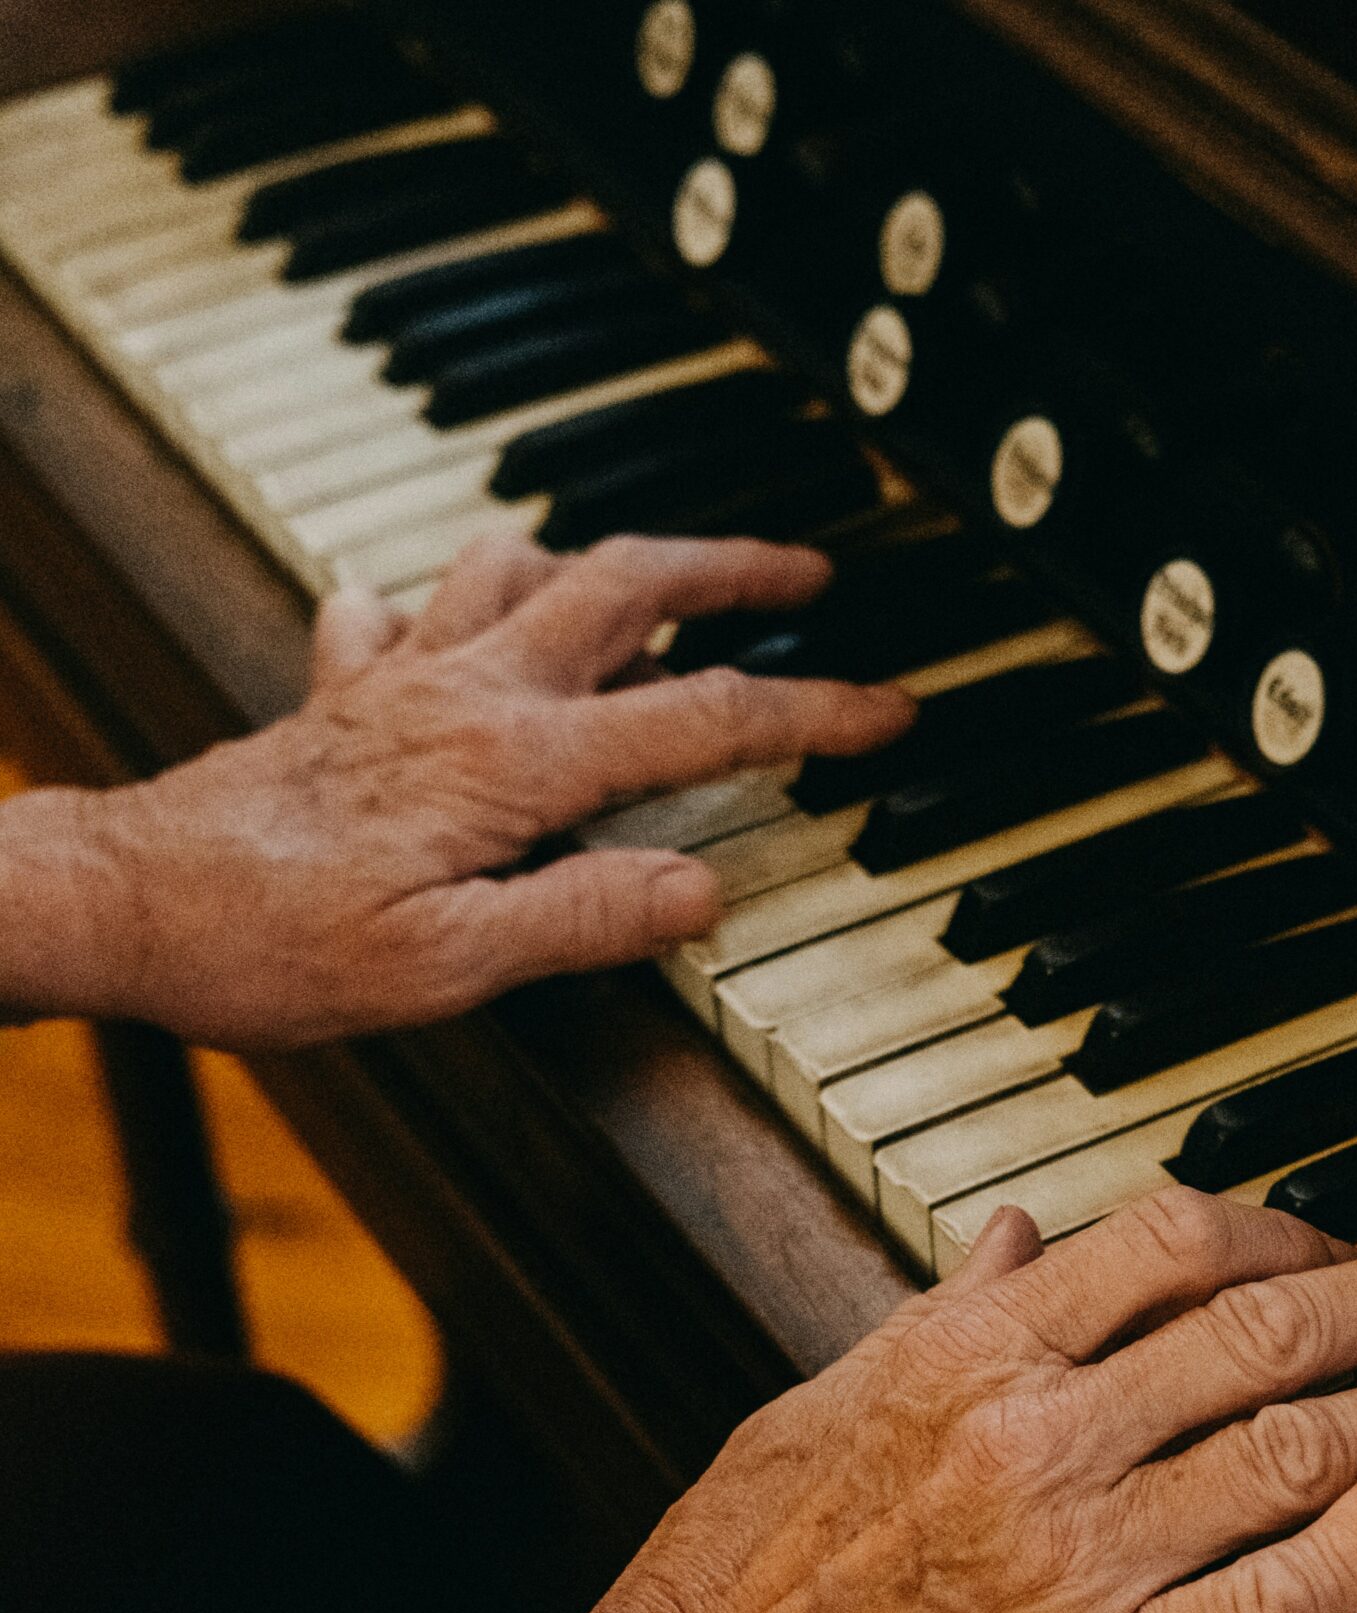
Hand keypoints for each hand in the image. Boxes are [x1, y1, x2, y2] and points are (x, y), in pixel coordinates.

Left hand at [0, 532, 911, 1046]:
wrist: (125, 903)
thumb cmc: (270, 945)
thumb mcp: (446, 968)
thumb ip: (582, 918)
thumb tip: (700, 890)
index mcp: (512, 764)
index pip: (701, 720)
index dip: (812, 713)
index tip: (888, 708)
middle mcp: (463, 695)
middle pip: (624, 584)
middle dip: (730, 567)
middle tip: (804, 573)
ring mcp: (398, 681)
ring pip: (519, 567)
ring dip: (600, 558)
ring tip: (654, 579)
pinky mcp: (339, 692)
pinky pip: (402, 607)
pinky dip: (448, 596)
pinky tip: (453, 618)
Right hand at [467, 1193, 1356, 1612]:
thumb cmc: (732, 1579)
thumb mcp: (824, 1402)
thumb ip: (942, 1315)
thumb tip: (1021, 1235)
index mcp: (969, 1358)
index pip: (1167, 1243)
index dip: (1283, 1228)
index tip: (1336, 1241)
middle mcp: (1039, 1438)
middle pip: (1267, 1328)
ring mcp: (1081, 1561)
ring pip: (1296, 1449)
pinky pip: (1272, 1601)